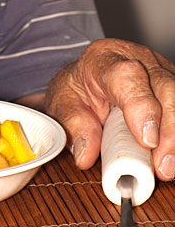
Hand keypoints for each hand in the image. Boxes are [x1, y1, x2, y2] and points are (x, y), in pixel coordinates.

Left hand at [44, 38, 174, 180]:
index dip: (141, 107)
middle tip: (162, 166)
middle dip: (169, 129)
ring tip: (168, 167)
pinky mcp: (174, 86)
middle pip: (164, 87)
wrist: (88, 77)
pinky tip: (173, 155)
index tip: (146, 141)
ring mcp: (162, 71)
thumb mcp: (63, 103)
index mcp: (104, 59)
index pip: (127, 76)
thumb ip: (74, 125)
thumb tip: (86, 154)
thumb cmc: (78, 89)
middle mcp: (139, 59)